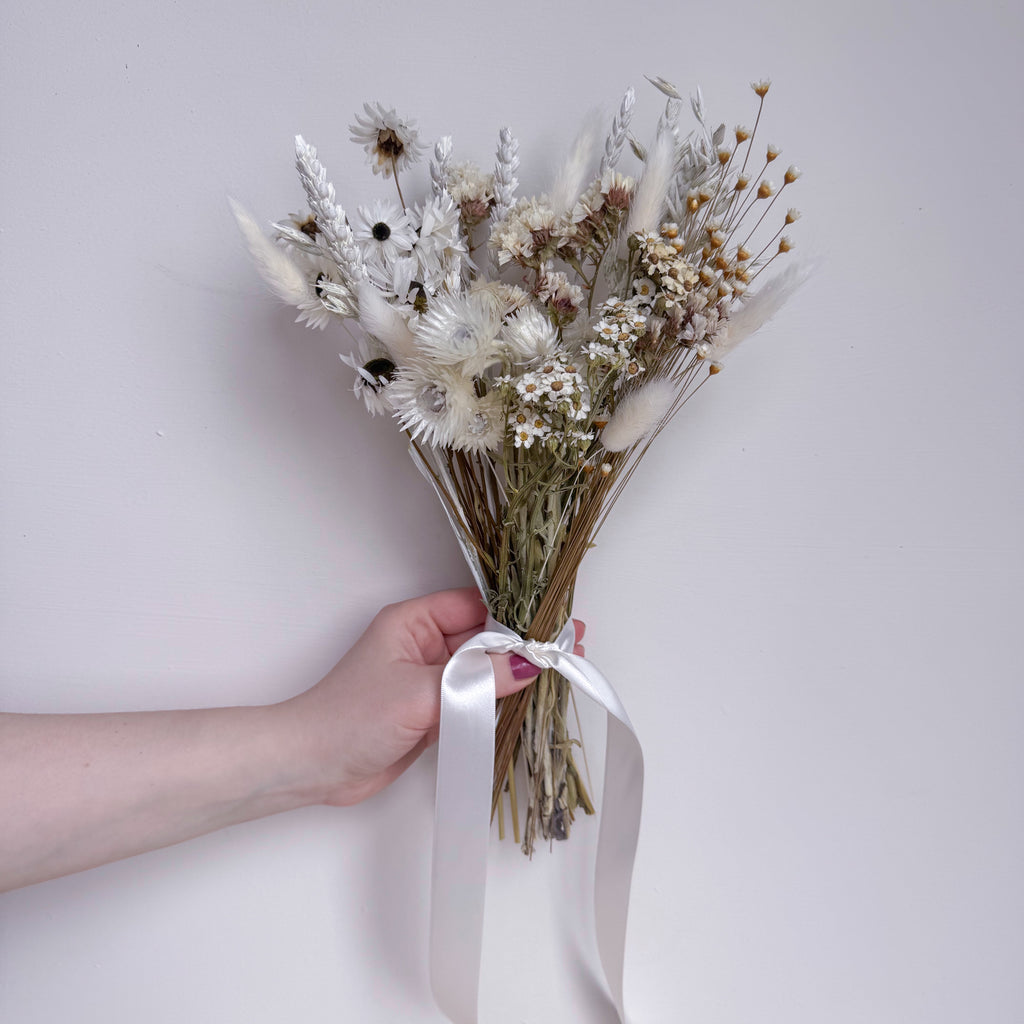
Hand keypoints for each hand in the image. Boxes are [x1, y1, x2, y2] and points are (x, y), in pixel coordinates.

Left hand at [280, 588, 584, 806]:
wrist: (313, 768)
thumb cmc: (353, 718)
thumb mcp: (422, 692)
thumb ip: (478, 677)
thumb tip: (529, 662)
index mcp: (414, 622)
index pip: (475, 606)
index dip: (514, 613)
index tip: (553, 621)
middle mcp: (423, 645)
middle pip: (483, 637)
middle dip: (522, 643)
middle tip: (568, 645)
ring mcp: (428, 679)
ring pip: (482, 670)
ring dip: (513, 674)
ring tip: (558, 671)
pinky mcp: (431, 713)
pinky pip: (474, 699)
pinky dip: (498, 702)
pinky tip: (529, 700)